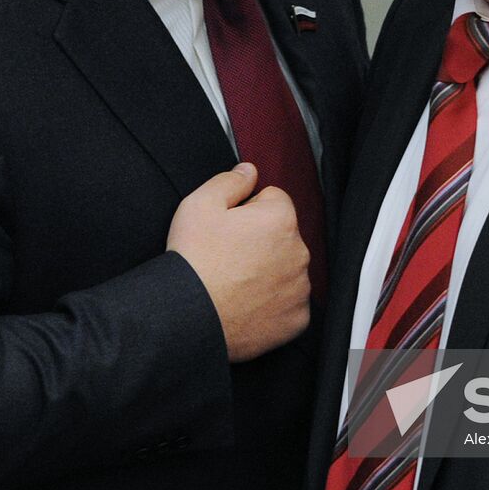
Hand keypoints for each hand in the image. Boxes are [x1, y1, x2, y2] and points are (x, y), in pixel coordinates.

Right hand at [166, 163, 310, 361]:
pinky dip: (272, 304)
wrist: (188, 317)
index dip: (247, 210)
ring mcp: (300, 288)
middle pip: (282, 235)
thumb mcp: (200, 204)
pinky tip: (247, 304)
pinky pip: (289, 303)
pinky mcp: (297, 319)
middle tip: (228, 257)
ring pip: (287, 268)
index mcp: (281, 219)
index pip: (273, 200)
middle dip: (261, 240)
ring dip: (269, 271)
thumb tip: (250, 170)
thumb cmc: (194, 261)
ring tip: (235, 282)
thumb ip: (230, 180)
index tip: (229, 229)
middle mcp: (299, 252)